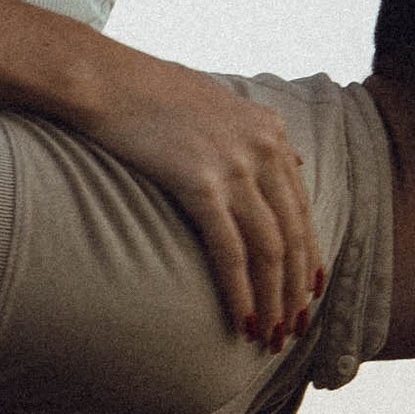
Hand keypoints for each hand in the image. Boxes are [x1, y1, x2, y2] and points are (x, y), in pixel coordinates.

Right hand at [67, 51, 323, 348]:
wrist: (105, 79)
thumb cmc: (150, 91)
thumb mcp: (222, 103)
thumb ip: (260, 136)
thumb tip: (295, 166)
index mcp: (271, 131)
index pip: (301, 207)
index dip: (308, 255)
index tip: (309, 292)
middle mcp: (263, 149)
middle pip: (291, 235)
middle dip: (293, 288)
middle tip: (291, 326)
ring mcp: (235, 166)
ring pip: (268, 250)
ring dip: (272, 299)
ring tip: (269, 334)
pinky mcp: (200, 184)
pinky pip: (230, 250)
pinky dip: (240, 290)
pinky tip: (241, 317)